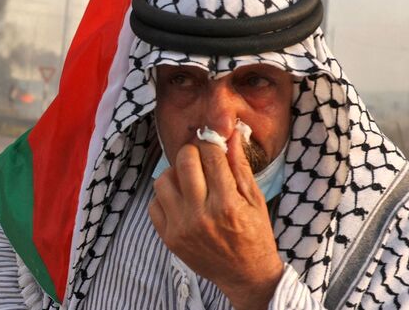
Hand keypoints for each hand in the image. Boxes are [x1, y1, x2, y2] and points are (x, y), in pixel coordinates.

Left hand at [148, 133, 283, 309]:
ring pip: (163, 180)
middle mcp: (201, 215)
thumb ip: (239, 165)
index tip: (212, 143)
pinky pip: (154, 203)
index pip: (211, 155)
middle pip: (184, 162)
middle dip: (192, 152)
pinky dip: (165, 197)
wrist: (245, 275)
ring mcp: (181, 227)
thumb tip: (231, 133)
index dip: (211, 143)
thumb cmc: (254, 234)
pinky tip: (181, 199)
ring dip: (176, 174)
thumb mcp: (255, 199)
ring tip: (189, 180)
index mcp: (227, 204)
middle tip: (200, 158)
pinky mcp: (168, 238)